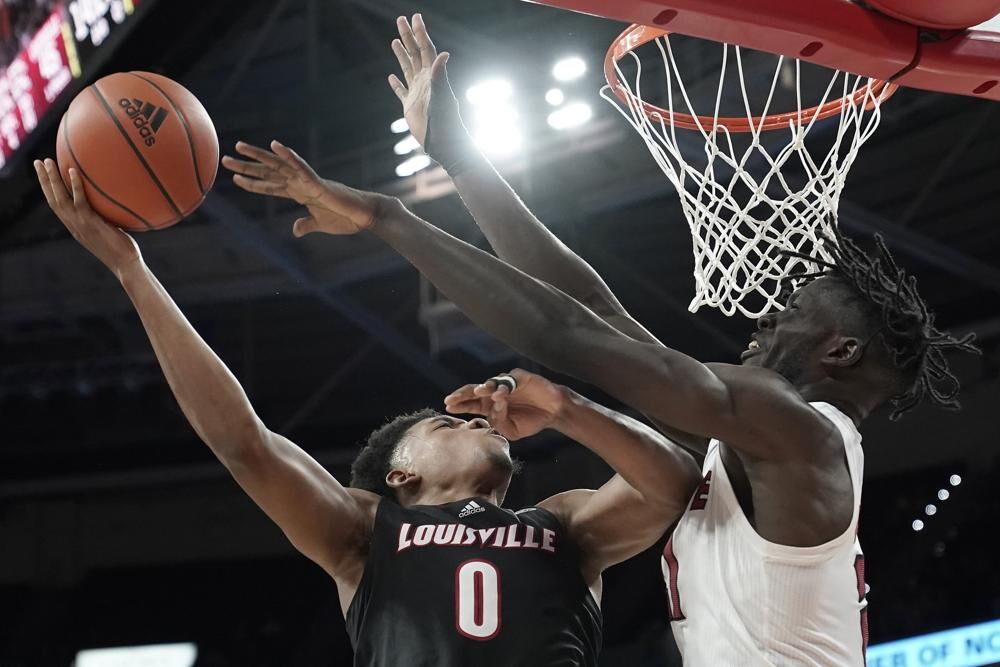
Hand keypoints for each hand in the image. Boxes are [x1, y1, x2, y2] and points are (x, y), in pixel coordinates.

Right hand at [35, 159, 141, 276]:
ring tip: (46, 161)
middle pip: (52, 199)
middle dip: (43, 180)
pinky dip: (75, 186)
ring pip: (60, 198)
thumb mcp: (108, 231)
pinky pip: (80, 201)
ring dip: (52, 179)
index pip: (56, 205)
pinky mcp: (90, 223)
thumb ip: (104, 219)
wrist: (126, 265)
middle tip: (37, 162)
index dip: (48, 190)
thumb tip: (112, 205)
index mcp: (74, 227)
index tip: (44, 175)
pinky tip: (72, 170)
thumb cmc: (123, 250)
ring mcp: (80, 224)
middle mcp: (73, 225)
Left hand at [222, 141, 388, 236]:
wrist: (365, 216)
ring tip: (239, 147)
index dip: (254, 183)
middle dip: (247, 165)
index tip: (236, 178)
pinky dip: (289, 156)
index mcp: (300, 193)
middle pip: (270, 172)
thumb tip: (295, 229)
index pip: (271, 186)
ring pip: (279, 165)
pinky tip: (277, 146)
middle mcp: (301, 183)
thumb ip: (306, 225)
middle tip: (226, 158)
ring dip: (259, 156)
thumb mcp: (321, 225)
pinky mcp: (318, 183)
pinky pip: (301, 167)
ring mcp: (308, 181)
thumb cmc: (347, 219)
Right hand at [388, 14, 451, 146]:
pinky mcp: (410, 106)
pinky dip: (396, 83)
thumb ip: (441, 75)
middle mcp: (425, 81)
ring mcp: (417, 93)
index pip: (426, 49)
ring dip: (402, 54)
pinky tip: (391, 77)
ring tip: (395, 41)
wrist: (443, 142)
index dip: (420, 33)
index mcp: (433, 76)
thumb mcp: (443, 96)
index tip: (415, 17)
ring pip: (407, 68)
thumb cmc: (446, 121)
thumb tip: (444, 53)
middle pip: (415, 53)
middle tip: (401, 19)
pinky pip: (401, 91)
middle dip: (408, 36)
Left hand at [444, 369, 567, 440]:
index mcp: (489, 405)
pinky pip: (509, 381)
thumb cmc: (530, 420)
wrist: (552, 411)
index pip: (471, 403)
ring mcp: (506, 383)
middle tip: (451, 399)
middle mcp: (495, 392)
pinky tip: (501, 394)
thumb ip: (499, 423)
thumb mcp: (511, 430)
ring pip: (491, 383)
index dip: (459, 404)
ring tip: (478, 392)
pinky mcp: (519, 377)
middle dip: (462, 395)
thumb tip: (492, 412)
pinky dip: (505, 387)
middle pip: (474, 391)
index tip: (447, 406)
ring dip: (484, 388)